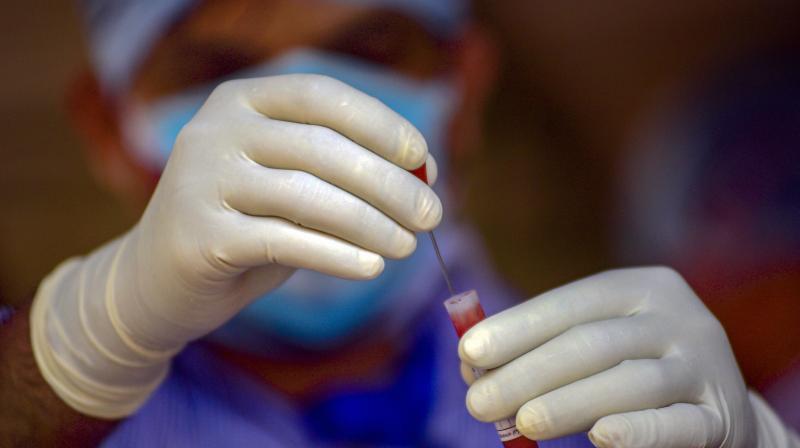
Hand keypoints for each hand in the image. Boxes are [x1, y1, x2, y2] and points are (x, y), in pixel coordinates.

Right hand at [30, 74, 440, 417]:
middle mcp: (215, 129)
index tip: (425, 159)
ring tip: (410, 245)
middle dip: (389, 183)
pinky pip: (284, 242)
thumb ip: (342, 176)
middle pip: (322, 148)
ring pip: (307, 196)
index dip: (381, 124)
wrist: (158, 281)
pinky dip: (337, 256)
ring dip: (372, 223)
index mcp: (241, 101)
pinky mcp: (197, 235)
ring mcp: (200, 180)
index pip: (323, 97)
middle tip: (433, 215)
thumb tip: (423, 175)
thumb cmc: (242, 227)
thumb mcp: (291, 189)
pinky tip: (373, 267)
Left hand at [459, 267, 797, 446]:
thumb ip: (543, 349)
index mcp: (641, 289)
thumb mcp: (596, 347)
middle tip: (478, 401)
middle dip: (528, 372)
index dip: (517, 327)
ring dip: (568, 403)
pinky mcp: (722, 415)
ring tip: (522, 422)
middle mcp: (678, 318)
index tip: (468, 352)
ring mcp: (704, 365)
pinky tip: (600, 438)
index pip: (570, 305)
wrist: (719, 411)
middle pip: (592, 343)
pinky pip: (677, 424)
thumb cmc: (636, 371)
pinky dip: (638, 431)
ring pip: (629, 383)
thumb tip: (472, 364)